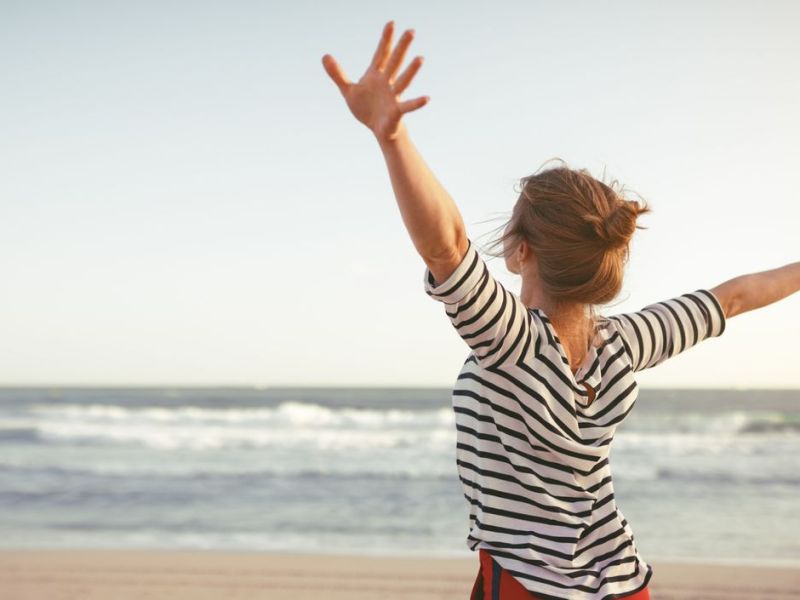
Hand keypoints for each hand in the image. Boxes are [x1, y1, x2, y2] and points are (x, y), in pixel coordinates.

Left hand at [322, 20, 428, 141]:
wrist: (377, 129)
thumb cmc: (366, 109)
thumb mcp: (349, 90)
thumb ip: (338, 74)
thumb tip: (324, 56)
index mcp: (376, 75)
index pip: (381, 54)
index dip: (385, 39)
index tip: (391, 23)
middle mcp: (387, 83)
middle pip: (394, 62)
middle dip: (402, 47)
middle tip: (411, 31)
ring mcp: (393, 96)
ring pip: (403, 81)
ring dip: (411, 71)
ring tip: (420, 58)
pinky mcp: (397, 111)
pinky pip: (408, 106)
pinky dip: (417, 103)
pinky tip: (426, 98)